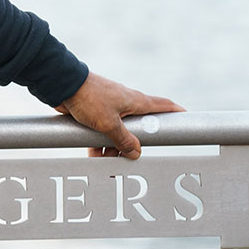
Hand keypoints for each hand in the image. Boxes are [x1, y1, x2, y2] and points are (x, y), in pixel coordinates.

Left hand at [54, 72, 184, 159]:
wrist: (60, 84)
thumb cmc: (88, 97)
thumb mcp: (109, 123)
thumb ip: (124, 139)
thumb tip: (136, 152)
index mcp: (135, 101)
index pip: (163, 106)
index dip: (177, 112)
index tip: (188, 119)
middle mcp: (125, 104)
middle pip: (139, 128)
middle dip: (136, 145)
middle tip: (133, 159)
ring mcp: (109, 108)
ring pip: (118, 133)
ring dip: (113, 148)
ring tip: (107, 164)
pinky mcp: (94, 112)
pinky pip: (101, 132)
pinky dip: (99, 144)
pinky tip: (93, 156)